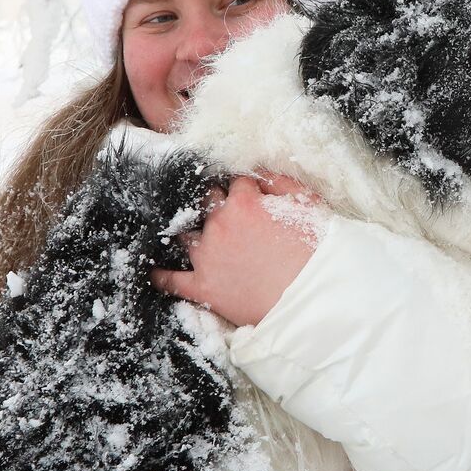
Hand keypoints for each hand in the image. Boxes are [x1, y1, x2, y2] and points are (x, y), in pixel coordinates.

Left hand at [150, 172, 325, 327]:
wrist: (311, 298)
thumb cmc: (316, 251)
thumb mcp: (308, 204)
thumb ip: (281, 182)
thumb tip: (262, 173)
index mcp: (244, 202)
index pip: (235, 182)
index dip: (242, 187)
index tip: (244, 193)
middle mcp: (219, 223)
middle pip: (204, 202)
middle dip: (210, 202)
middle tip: (217, 208)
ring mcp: (207, 256)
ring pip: (185, 236)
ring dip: (187, 233)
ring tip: (186, 233)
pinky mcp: (203, 287)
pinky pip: (173, 281)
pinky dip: (162, 276)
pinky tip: (154, 273)